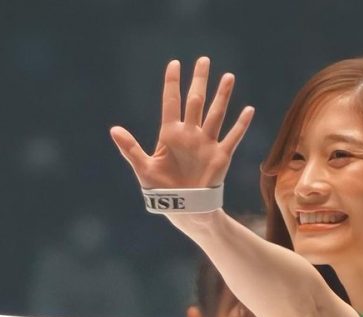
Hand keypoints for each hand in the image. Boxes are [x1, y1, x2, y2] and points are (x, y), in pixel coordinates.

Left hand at [110, 57, 253, 190]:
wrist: (184, 210)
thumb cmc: (162, 191)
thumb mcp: (144, 169)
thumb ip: (130, 149)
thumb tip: (113, 130)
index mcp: (170, 135)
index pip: (171, 102)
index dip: (172, 83)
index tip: (174, 64)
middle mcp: (190, 135)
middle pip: (195, 101)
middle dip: (199, 80)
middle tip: (203, 60)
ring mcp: (206, 144)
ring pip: (215, 114)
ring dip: (222, 95)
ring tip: (228, 76)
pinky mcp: (220, 157)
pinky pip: (232, 138)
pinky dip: (241, 125)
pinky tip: (248, 109)